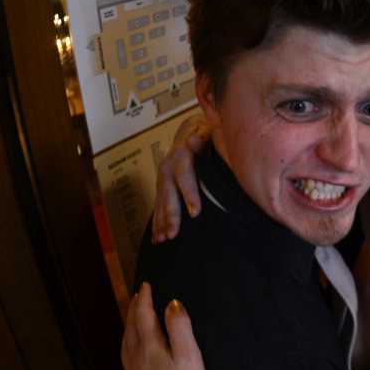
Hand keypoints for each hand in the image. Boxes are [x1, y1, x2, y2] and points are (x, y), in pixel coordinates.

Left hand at [121, 282, 207, 369]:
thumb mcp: (190, 357)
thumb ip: (180, 328)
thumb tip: (172, 303)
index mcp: (149, 346)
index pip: (143, 315)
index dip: (145, 298)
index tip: (147, 284)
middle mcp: (135, 356)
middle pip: (131, 325)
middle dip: (135, 307)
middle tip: (139, 293)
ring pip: (126, 339)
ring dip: (130, 322)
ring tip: (135, 313)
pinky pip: (126, 352)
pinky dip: (128, 339)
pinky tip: (132, 344)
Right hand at [152, 114, 210, 242]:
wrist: (194, 129)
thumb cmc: (210, 136)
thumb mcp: (212, 133)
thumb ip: (208, 138)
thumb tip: (197, 138)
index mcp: (183, 153)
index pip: (184, 173)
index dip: (189, 192)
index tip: (195, 213)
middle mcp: (169, 164)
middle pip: (169, 191)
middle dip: (171, 214)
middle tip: (173, 234)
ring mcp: (163, 176)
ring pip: (161, 200)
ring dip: (161, 221)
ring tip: (163, 240)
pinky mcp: (162, 185)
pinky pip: (158, 205)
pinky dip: (157, 222)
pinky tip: (156, 238)